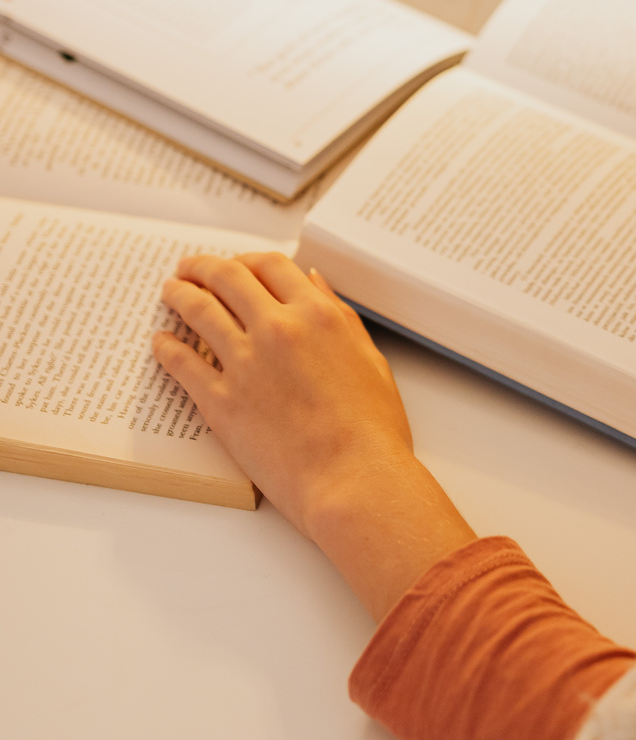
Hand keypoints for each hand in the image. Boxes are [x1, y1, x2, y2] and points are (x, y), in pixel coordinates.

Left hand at [154, 252, 474, 616]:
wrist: (354, 480)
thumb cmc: (372, 429)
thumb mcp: (369, 358)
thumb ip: (339, 315)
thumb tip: (313, 282)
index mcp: (318, 314)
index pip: (272, 266)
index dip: (248, 259)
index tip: (236, 264)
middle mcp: (278, 329)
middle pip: (228, 278)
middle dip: (204, 267)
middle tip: (190, 267)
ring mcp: (245, 364)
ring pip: (200, 312)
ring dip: (180, 294)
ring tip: (171, 291)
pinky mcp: (221, 402)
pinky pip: (182, 363)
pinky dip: (167, 346)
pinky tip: (161, 341)